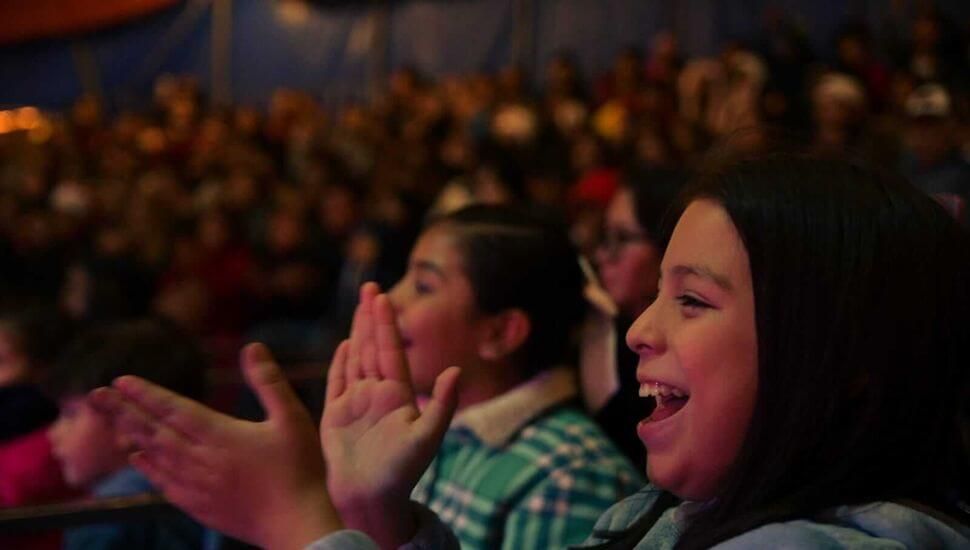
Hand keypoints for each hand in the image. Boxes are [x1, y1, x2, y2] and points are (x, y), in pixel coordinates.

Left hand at [89, 343, 339, 549]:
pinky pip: (164, 483)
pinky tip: (139, 458)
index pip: (175, 409)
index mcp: (222, 436)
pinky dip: (148, 467)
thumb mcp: (292, 417)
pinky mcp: (201, 506)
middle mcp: (202, 460)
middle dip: (124, 410)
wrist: (298, 524)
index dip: (147, 394)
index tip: (120, 380)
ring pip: (156, 456)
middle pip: (154, 431)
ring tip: (112, 420)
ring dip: (131, 435)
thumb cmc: (301, 469)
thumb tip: (251, 346)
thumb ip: (268, 381)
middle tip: (96, 394)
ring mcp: (198, 486)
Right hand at [321, 282, 460, 548]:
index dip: (386, 323)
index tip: (383, 296)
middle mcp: (377, 393)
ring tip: (360, 306)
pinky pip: (337, 382)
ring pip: (356, 358)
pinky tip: (344, 344)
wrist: (372, 498)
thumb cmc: (402, 471)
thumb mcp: (428, 437)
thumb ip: (443, 403)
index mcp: (398, 394)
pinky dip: (340, 362)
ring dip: (358, 331)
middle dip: (371, 317)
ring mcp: (356, 403)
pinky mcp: (336, 415)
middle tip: (371, 287)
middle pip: (373, 347)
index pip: (391, 351)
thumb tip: (455, 370)